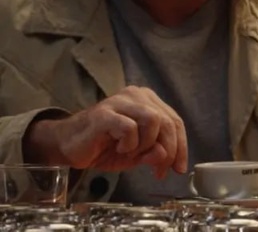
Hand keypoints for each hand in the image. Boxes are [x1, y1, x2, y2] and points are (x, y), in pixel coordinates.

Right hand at [23, 86, 187, 178]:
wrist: (68, 147)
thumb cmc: (104, 147)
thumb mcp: (136, 154)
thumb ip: (154, 152)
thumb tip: (166, 156)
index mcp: (148, 100)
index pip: (175, 121)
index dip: (181, 146)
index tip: (179, 168)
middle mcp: (136, 95)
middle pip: (168, 121)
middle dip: (169, 150)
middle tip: (159, 170)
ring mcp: (119, 101)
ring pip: (153, 120)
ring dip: (147, 144)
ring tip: (131, 153)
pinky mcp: (104, 113)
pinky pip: (129, 128)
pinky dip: (129, 143)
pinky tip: (119, 147)